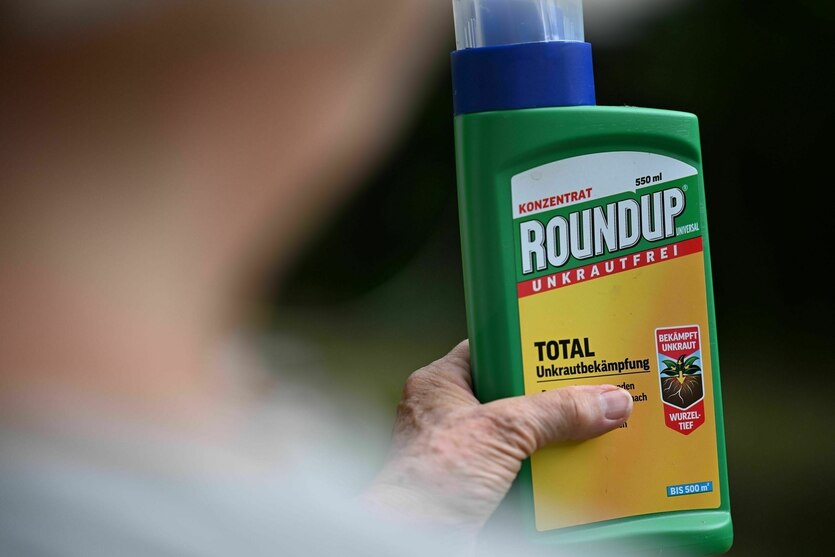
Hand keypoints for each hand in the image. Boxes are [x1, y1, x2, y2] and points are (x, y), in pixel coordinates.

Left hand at [364, 340, 632, 533]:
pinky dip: (547, 471)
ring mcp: (463, 452)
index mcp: (441, 384)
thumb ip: (555, 412)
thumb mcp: (500, 432)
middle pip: (513, 393)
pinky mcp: (477, 486)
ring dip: (554, 438)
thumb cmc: (429, 481)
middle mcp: (450, 414)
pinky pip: (521, 469)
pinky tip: (578, 468)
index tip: (567, 345)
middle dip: (551, 397)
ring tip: (597, 428)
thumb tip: (606, 400)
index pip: (490, 348)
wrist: (412, 543)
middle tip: (592, 391)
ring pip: (520, 434)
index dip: (527, 345)